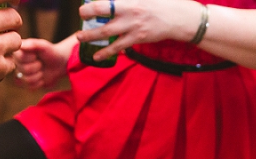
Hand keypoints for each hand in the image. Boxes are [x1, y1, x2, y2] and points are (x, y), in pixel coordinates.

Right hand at [13, 38, 72, 89]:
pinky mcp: (26, 84)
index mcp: (18, 51)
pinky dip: (39, 83)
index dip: (31, 58)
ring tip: (41, 70)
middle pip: (23, 69)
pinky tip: (42, 78)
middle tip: (41, 63)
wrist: (59, 64)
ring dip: (38, 76)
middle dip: (37, 67)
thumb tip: (21, 45)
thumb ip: (33, 44)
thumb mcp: (43, 45)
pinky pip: (30, 87)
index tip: (36, 55)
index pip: (19, 57)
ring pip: (26, 80)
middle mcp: (17, 62)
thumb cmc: (50, 52)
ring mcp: (21, 74)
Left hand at [76, 0, 199, 62]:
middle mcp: (129, 17)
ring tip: (82, 40)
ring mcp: (134, 29)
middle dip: (88, 28)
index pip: (104, 5)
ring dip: (94, 40)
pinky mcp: (139, 39)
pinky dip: (109, 51)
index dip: (90, 9)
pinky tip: (100, 56)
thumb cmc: (159, 2)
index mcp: (128, 3)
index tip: (83, 11)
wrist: (177, 17)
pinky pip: (121, 47)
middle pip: (103, 24)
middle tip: (78, 30)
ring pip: (109, 37)